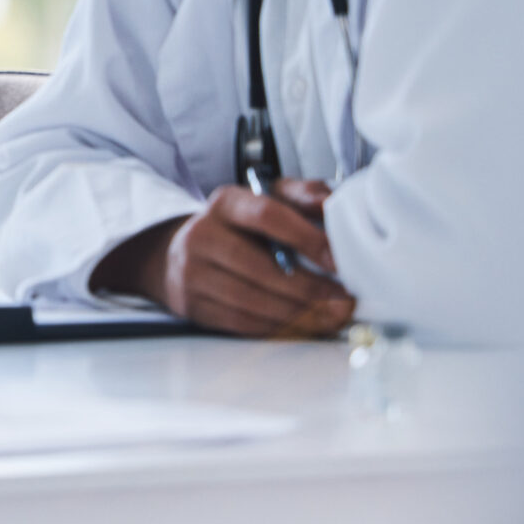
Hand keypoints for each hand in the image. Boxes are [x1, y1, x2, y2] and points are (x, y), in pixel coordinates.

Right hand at [92, 180, 353, 337]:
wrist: (178, 253)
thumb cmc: (238, 227)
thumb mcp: (267, 198)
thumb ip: (303, 195)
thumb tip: (331, 205)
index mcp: (225, 203)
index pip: (267, 215)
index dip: (307, 239)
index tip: (338, 261)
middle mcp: (201, 235)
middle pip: (262, 267)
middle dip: (311, 289)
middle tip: (344, 300)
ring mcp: (192, 273)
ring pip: (253, 301)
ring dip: (300, 315)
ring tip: (331, 317)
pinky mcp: (192, 305)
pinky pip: (242, 322)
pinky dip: (279, 328)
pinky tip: (303, 326)